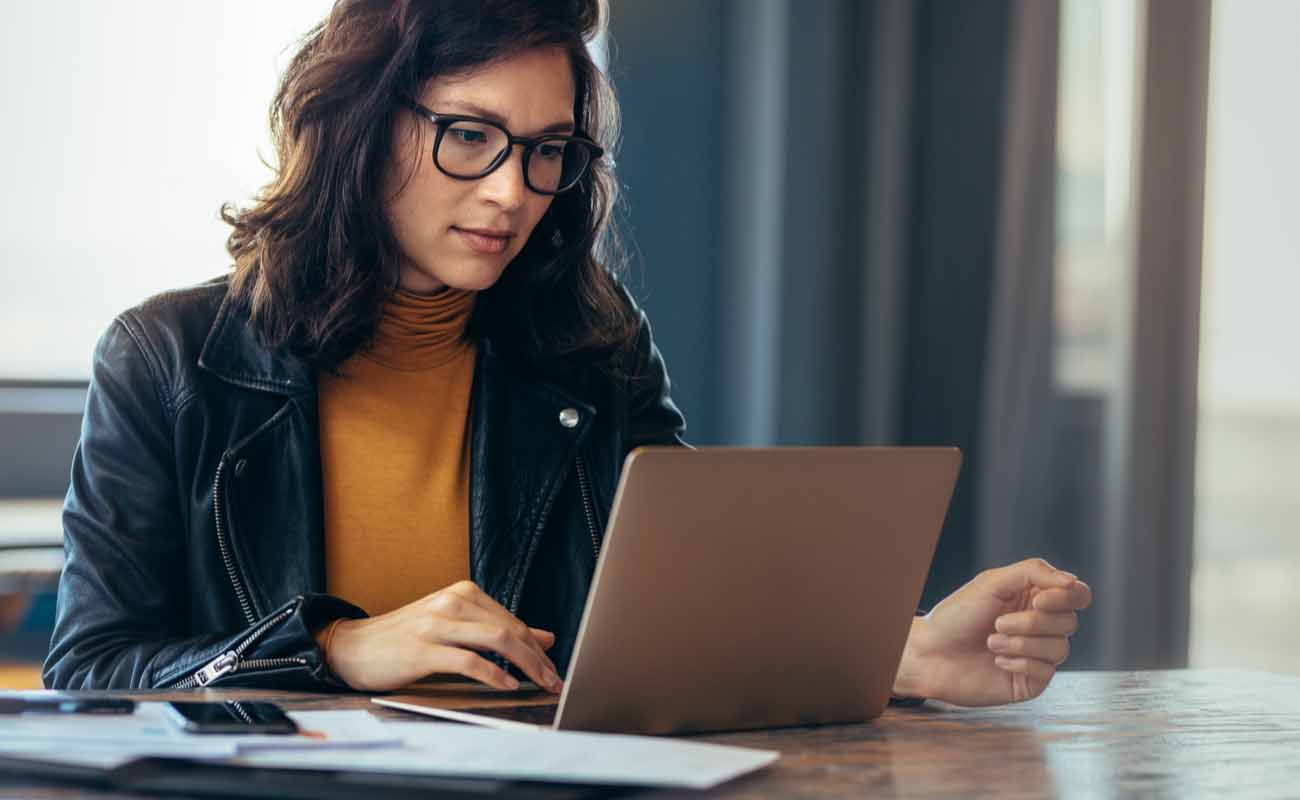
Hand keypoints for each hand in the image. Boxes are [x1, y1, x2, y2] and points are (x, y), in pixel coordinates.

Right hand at [324, 580, 562, 692]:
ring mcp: (437, 624)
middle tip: (554, 680)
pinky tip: (507, 685)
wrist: (353, 646)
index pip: (512, 620)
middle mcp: (452, 602)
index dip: (537, 646)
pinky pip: (468, 661)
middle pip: (510, 629)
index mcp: (462, 593)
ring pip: (496, 640)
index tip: (553, 668)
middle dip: (538, 658)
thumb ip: (496, 629)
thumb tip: (545, 638)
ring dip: (526, 665)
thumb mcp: (454, 626)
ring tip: (539, 684)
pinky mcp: (423, 649)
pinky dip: (493, 674)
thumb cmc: (405, 639)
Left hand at [894, 558, 1092, 706]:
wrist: (930, 653)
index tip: (1038, 601)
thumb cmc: (957, 615)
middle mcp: (1041, 626)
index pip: (1077, 594)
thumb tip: (1072, 581)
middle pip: (1069, 621)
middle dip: (1032, 622)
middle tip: (997, 622)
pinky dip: (1020, 662)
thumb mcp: (992, 582)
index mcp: (1035, 598)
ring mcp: (1038, 654)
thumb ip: (1033, 572)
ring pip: (1061, 648)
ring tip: (991, 641)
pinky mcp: (1031, 680)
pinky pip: (1046, 671)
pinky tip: (997, 660)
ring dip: (1022, 643)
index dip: (1065, 597)